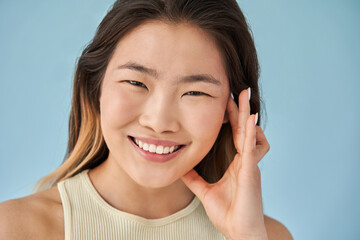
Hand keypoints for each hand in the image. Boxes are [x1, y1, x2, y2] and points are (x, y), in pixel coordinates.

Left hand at [181, 88, 269, 239]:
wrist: (239, 231)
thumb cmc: (228, 212)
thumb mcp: (205, 191)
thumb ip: (194, 179)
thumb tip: (179, 168)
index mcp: (236, 163)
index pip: (234, 134)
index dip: (231, 118)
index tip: (224, 102)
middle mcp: (245, 160)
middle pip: (243, 128)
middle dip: (240, 109)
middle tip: (236, 90)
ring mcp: (249, 164)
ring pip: (250, 133)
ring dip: (247, 115)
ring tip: (244, 97)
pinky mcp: (250, 171)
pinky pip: (251, 148)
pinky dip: (251, 133)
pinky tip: (250, 119)